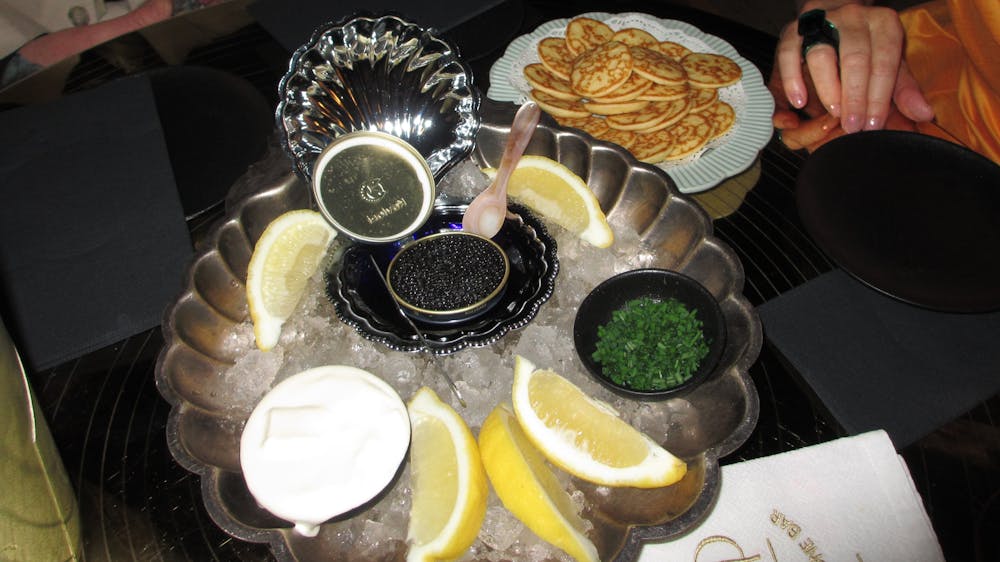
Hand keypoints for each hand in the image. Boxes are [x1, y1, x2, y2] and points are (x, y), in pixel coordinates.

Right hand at [775, 0, 933, 132]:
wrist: (835, 18)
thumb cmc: (866, 48)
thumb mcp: (890, 64)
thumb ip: (903, 89)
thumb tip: (924, 114)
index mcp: (883, 23)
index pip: (884, 61)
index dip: (879, 96)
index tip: (873, 124)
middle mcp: (853, 17)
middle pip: (854, 58)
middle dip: (854, 96)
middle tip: (853, 126)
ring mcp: (821, 21)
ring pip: (821, 54)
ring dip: (828, 89)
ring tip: (834, 114)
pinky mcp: (794, 30)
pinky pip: (788, 53)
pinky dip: (792, 79)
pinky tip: (799, 102)